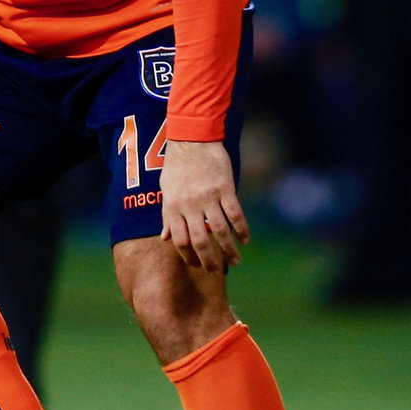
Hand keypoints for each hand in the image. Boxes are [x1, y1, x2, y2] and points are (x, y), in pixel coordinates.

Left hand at [158, 139, 248, 275]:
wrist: (191, 139)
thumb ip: (167, 215)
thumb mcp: (166, 190)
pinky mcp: (225, 188)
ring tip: (235, 261)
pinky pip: (235, 213)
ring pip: (220, 230)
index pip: (180, 241)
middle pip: (200, 240)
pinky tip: (245, 240)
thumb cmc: (177, 165)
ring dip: (228, 249)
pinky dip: (242, 229)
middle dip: (208, 260)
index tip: (196, 265)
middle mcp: (190, 205)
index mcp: (173, 207)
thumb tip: (165, 237)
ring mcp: (208, 197)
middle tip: (215, 271)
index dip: (188, 257)